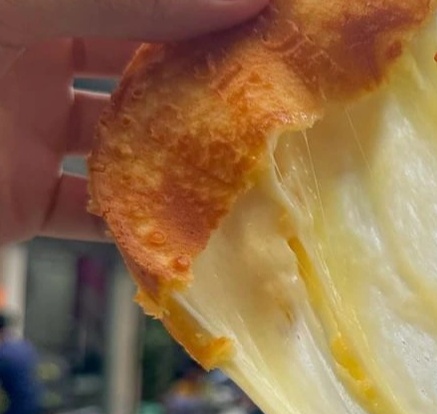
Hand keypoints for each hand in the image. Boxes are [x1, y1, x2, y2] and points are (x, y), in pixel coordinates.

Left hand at [0, 0, 268, 245]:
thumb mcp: (21, 8)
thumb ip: (128, 1)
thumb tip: (246, 0)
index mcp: (42, 10)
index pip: (147, 7)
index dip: (207, 17)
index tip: (271, 31)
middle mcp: (38, 66)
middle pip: (146, 78)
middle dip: (205, 92)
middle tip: (269, 104)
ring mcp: (31, 136)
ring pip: (128, 150)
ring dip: (180, 164)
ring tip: (241, 167)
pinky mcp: (23, 199)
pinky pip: (96, 215)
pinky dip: (139, 227)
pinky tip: (184, 225)